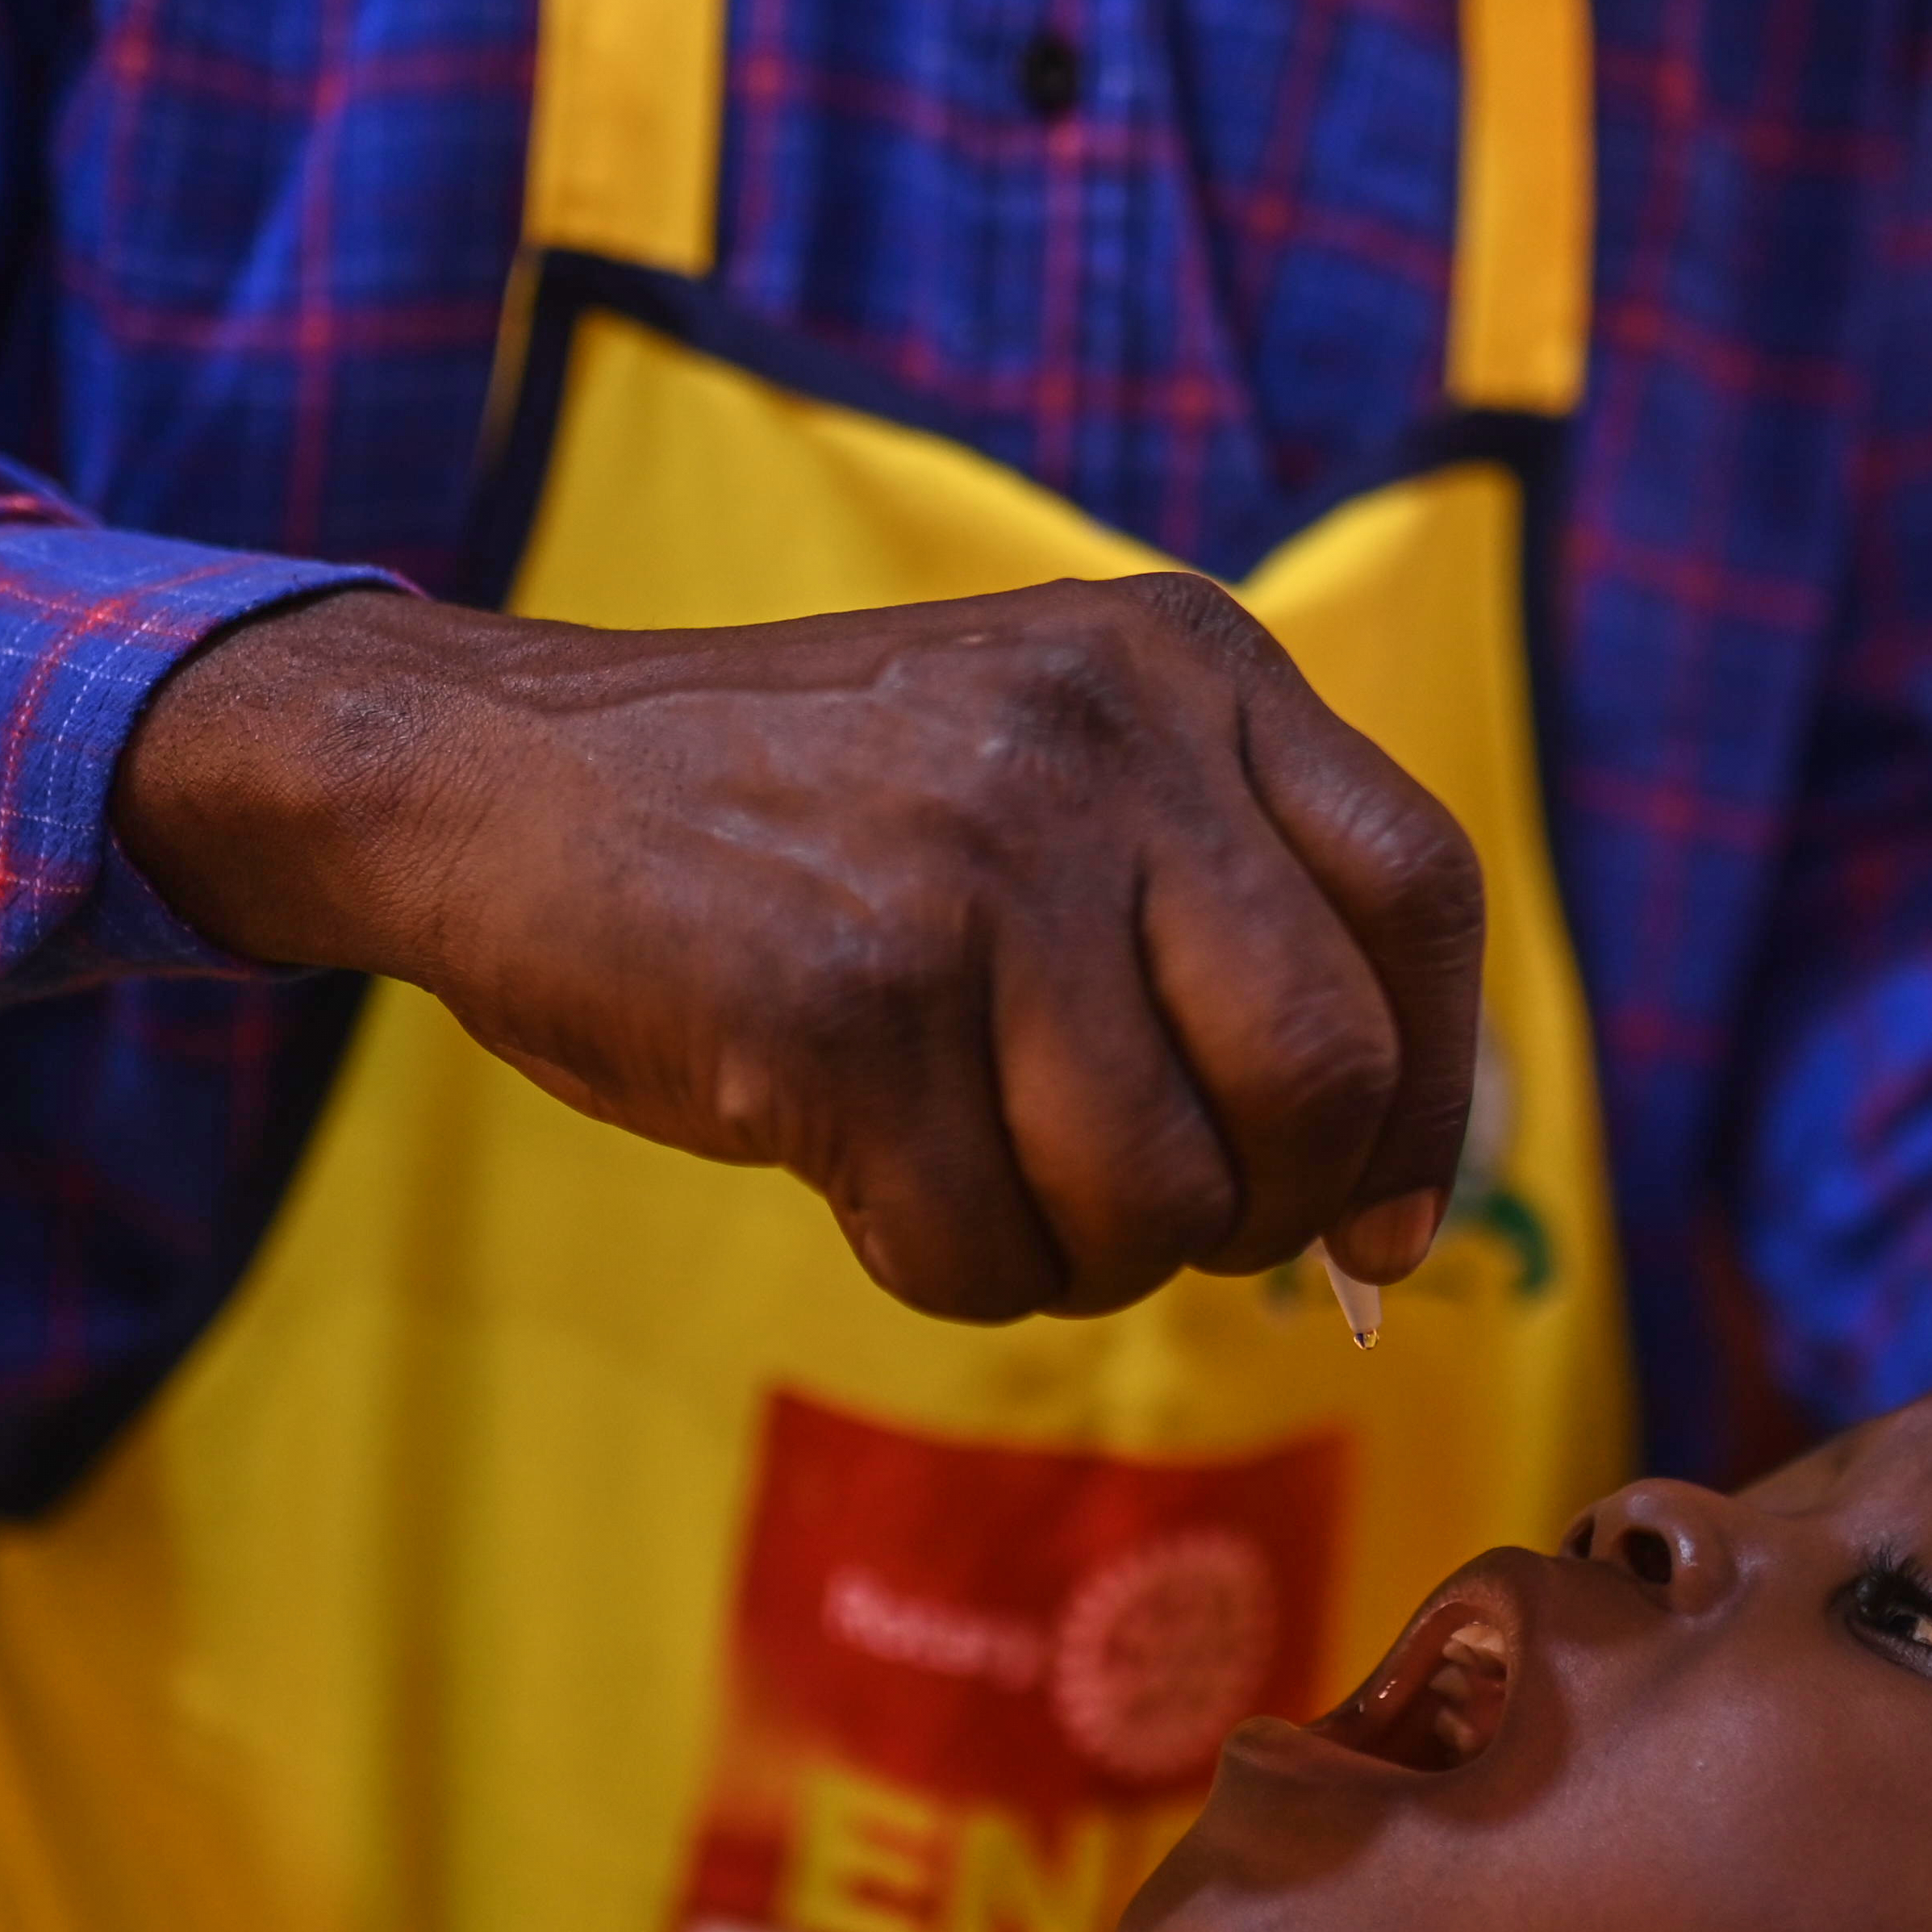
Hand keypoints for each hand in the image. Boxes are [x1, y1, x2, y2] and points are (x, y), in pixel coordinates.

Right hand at [115, 576, 1481, 1321]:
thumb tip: (1393, 1189)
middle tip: (1170, 1224)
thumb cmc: (797, 813)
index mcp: (1181, 665)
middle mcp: (1104, 744)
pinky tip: (869, 1184)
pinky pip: (988, 1249)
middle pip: (1323, 1072)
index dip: (1434, 1090)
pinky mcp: (848, 1009)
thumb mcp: (1042, 756)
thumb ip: (1219, 898)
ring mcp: (978, 872)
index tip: (1394, 1220)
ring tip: (980, 1181)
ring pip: (1161, 1197)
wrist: (496, 779)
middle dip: (1265, 1207)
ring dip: (1084, 1256)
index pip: (1419, 894)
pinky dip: (947, 1266)